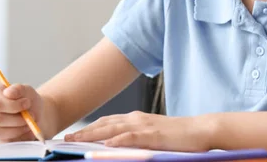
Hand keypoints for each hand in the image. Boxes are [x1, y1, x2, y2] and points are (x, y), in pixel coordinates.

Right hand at [0, 83, 43, 142]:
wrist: (33, 114)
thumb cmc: (27, 100)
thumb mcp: (27, 91)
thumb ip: (18, 89)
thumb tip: (8, 92)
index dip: (13, 106)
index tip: (27, 103)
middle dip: (18, 119)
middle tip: (31, 115)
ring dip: (17, 129)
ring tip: (28, 124)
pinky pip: (2, 142)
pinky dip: (17, 137)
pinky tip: (24, 130)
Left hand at [64, 111, 212, 151]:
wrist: (201, 130)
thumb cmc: (179, 137)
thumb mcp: (153, 136)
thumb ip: (135, 139)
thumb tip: (115, 148)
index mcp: (136, 119)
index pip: (106, 123)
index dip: (88, 128)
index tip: (71, 136)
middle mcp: (137, 119)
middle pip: (104, 124)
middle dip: (83, 131)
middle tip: (64, 139)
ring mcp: (145, 126)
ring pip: (113, 128)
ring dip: (92, 134)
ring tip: (75, 141)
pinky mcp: (154, 134)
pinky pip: (132, 137)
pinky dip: (117, 140)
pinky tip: (106, 145)